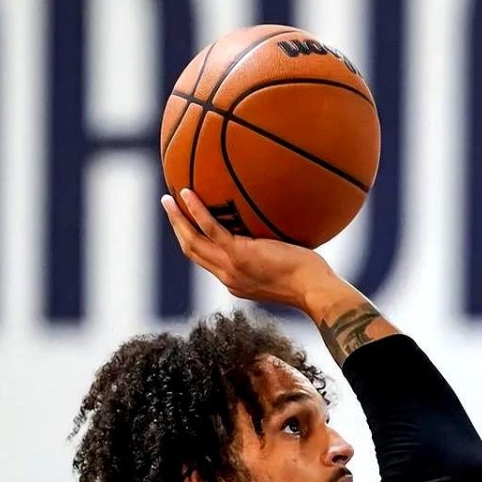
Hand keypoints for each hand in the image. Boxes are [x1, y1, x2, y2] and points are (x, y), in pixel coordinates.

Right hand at [161, 189, 335, 310]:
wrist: (313, 289)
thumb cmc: (311, 277)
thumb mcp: (288, 265)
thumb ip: (277, 251)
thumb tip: (283, 228)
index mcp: (236, 280)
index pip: (208, 262)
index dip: (195, 242)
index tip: (189, 226)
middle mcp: (227, 276)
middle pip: (192, 252)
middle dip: (178, 229)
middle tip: (169, 208)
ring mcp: (230, 266)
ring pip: (192, 242)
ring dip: (177, 220)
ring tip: (168, 199)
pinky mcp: (238, 254)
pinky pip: (210, 229)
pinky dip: (195, 211)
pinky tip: (187, 193)